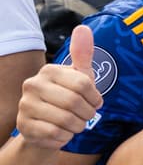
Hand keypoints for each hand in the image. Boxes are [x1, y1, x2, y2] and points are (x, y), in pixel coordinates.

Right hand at [16, 25, 102, 150]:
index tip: (94, 103)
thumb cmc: (67, 99)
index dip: (95, 98)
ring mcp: (25, 105)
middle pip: (75, 102)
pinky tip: (61, 133)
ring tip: (74, 124)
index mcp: (49, 71)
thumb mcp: (79, 77)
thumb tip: (83, 27)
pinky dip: (65, 137)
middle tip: (85, 117)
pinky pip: (56, 134)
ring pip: (66, 120)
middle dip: (87, 114)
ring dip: (78, 127)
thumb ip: (83, 54)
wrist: (45, 128)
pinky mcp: (24, 126)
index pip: (84, 84)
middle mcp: (32, 85)